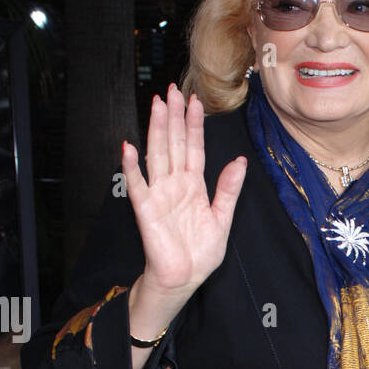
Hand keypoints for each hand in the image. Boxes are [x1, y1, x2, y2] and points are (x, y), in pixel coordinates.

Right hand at [121, 83, 246, 300]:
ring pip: (157, 155)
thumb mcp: (222, 219)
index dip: (194, 125)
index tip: (195, 101)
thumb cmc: (200, 253)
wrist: (184, 279)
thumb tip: (239, 162)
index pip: (194, 148)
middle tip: (172, 90)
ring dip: (156, 131)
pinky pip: (137, 185)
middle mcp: (175, 185)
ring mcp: (160, 194)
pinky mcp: (146, 210)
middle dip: (173, 117)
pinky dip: (132, 167)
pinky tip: (128, 147)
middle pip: (174, 144)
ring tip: (156, 106)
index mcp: (194, 186)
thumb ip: (229, 190)